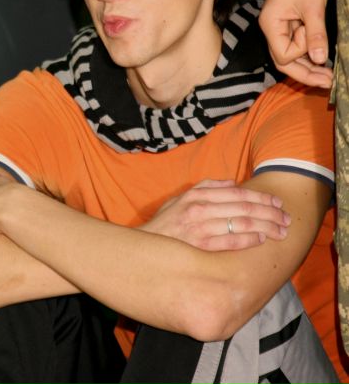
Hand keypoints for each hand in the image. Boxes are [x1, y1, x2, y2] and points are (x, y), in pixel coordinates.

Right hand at [140, 179, 290, 250]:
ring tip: (281, 231)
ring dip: (266, 226)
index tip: (277, 202)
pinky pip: (231, 241)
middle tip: (286, 218)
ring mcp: (200, 229)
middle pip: (244, 208)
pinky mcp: (201, 247)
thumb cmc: (166, 224)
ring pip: (242, 224)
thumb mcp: (179, 199)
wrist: (145, 248)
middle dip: (270, 212)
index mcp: (196, 196)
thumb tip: (231, 183)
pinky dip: (249, 239)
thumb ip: (204, 187)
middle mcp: (199, 210)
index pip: (236, 193)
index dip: (260, 197)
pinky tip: (261, 239)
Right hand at [259, 0, 332, 87]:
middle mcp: (271, 29)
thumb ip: (316, 35)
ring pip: (290, 54)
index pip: (283, 54)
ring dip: (308, 65)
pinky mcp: (288, 23)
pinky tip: (321, 59)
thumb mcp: (314, 7)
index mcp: (270, 25)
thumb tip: (320, 60)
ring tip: (328, 76)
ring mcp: (279, 27)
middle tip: (328, 83)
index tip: (317, 41)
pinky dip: (308, 52)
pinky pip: (295, 44)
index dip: (301, 53)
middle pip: (284, 60)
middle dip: (305, 72)